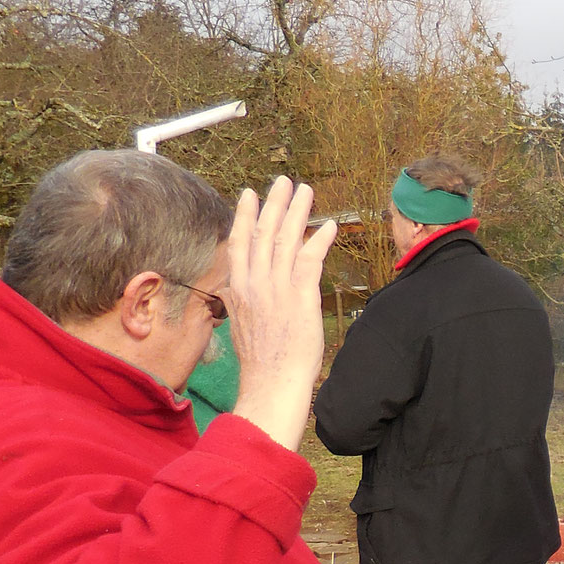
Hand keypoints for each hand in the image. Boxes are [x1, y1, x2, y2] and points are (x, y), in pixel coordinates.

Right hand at [227, 177, 336, 450]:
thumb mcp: (240, 323)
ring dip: (297, 212)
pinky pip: (310, 260)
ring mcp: (277, 289)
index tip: (249, 194)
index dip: (245, 216)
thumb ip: (238, 300)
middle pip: (264, 233)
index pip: (239, 243)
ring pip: (286, 240)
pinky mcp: (300, 297)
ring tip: (305, 190)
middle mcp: (255, 283)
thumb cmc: (261, 360)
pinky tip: (328, 225)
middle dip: (274, 203)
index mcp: (239, 289)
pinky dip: (319, 240)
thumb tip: (235, 289)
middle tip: (283, 180)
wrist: (271, 382)